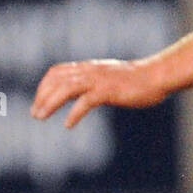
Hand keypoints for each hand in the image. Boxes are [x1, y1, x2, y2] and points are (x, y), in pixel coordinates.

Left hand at [31, 58, 164, 127]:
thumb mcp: (107, 79)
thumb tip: (77, 95)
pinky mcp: (109, 91)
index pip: (57, 71)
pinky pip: (86, 101)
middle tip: (34, 114)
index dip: (44, 86)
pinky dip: (74, 113)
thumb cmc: (135, 80)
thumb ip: (91, 84)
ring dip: (50, 103)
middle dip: (42, 96)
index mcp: (89, 68)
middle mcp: (90, 71)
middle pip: (57, 80)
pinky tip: (68, 124)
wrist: (157, 76)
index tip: (37, 102)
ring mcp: (99, 80)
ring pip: (66, 88)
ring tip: (41, 117)